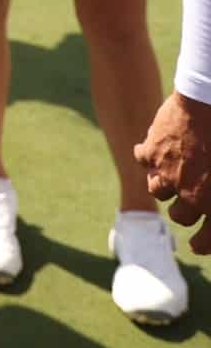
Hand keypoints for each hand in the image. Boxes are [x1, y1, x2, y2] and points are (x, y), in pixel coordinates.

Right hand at [135, 93, 210, 254]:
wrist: (209, 101)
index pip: (206, 240)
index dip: (202, 244)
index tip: (196, 246)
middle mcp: (191, 194)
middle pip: (179, 216)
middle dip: (184, 210)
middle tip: (188, 200)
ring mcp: (168, 174)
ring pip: (157, 190)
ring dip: (164, 182)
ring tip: (173, 169)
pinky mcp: (151, 153)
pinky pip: (143, 160)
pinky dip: (149, 155)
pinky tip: (157, 147)